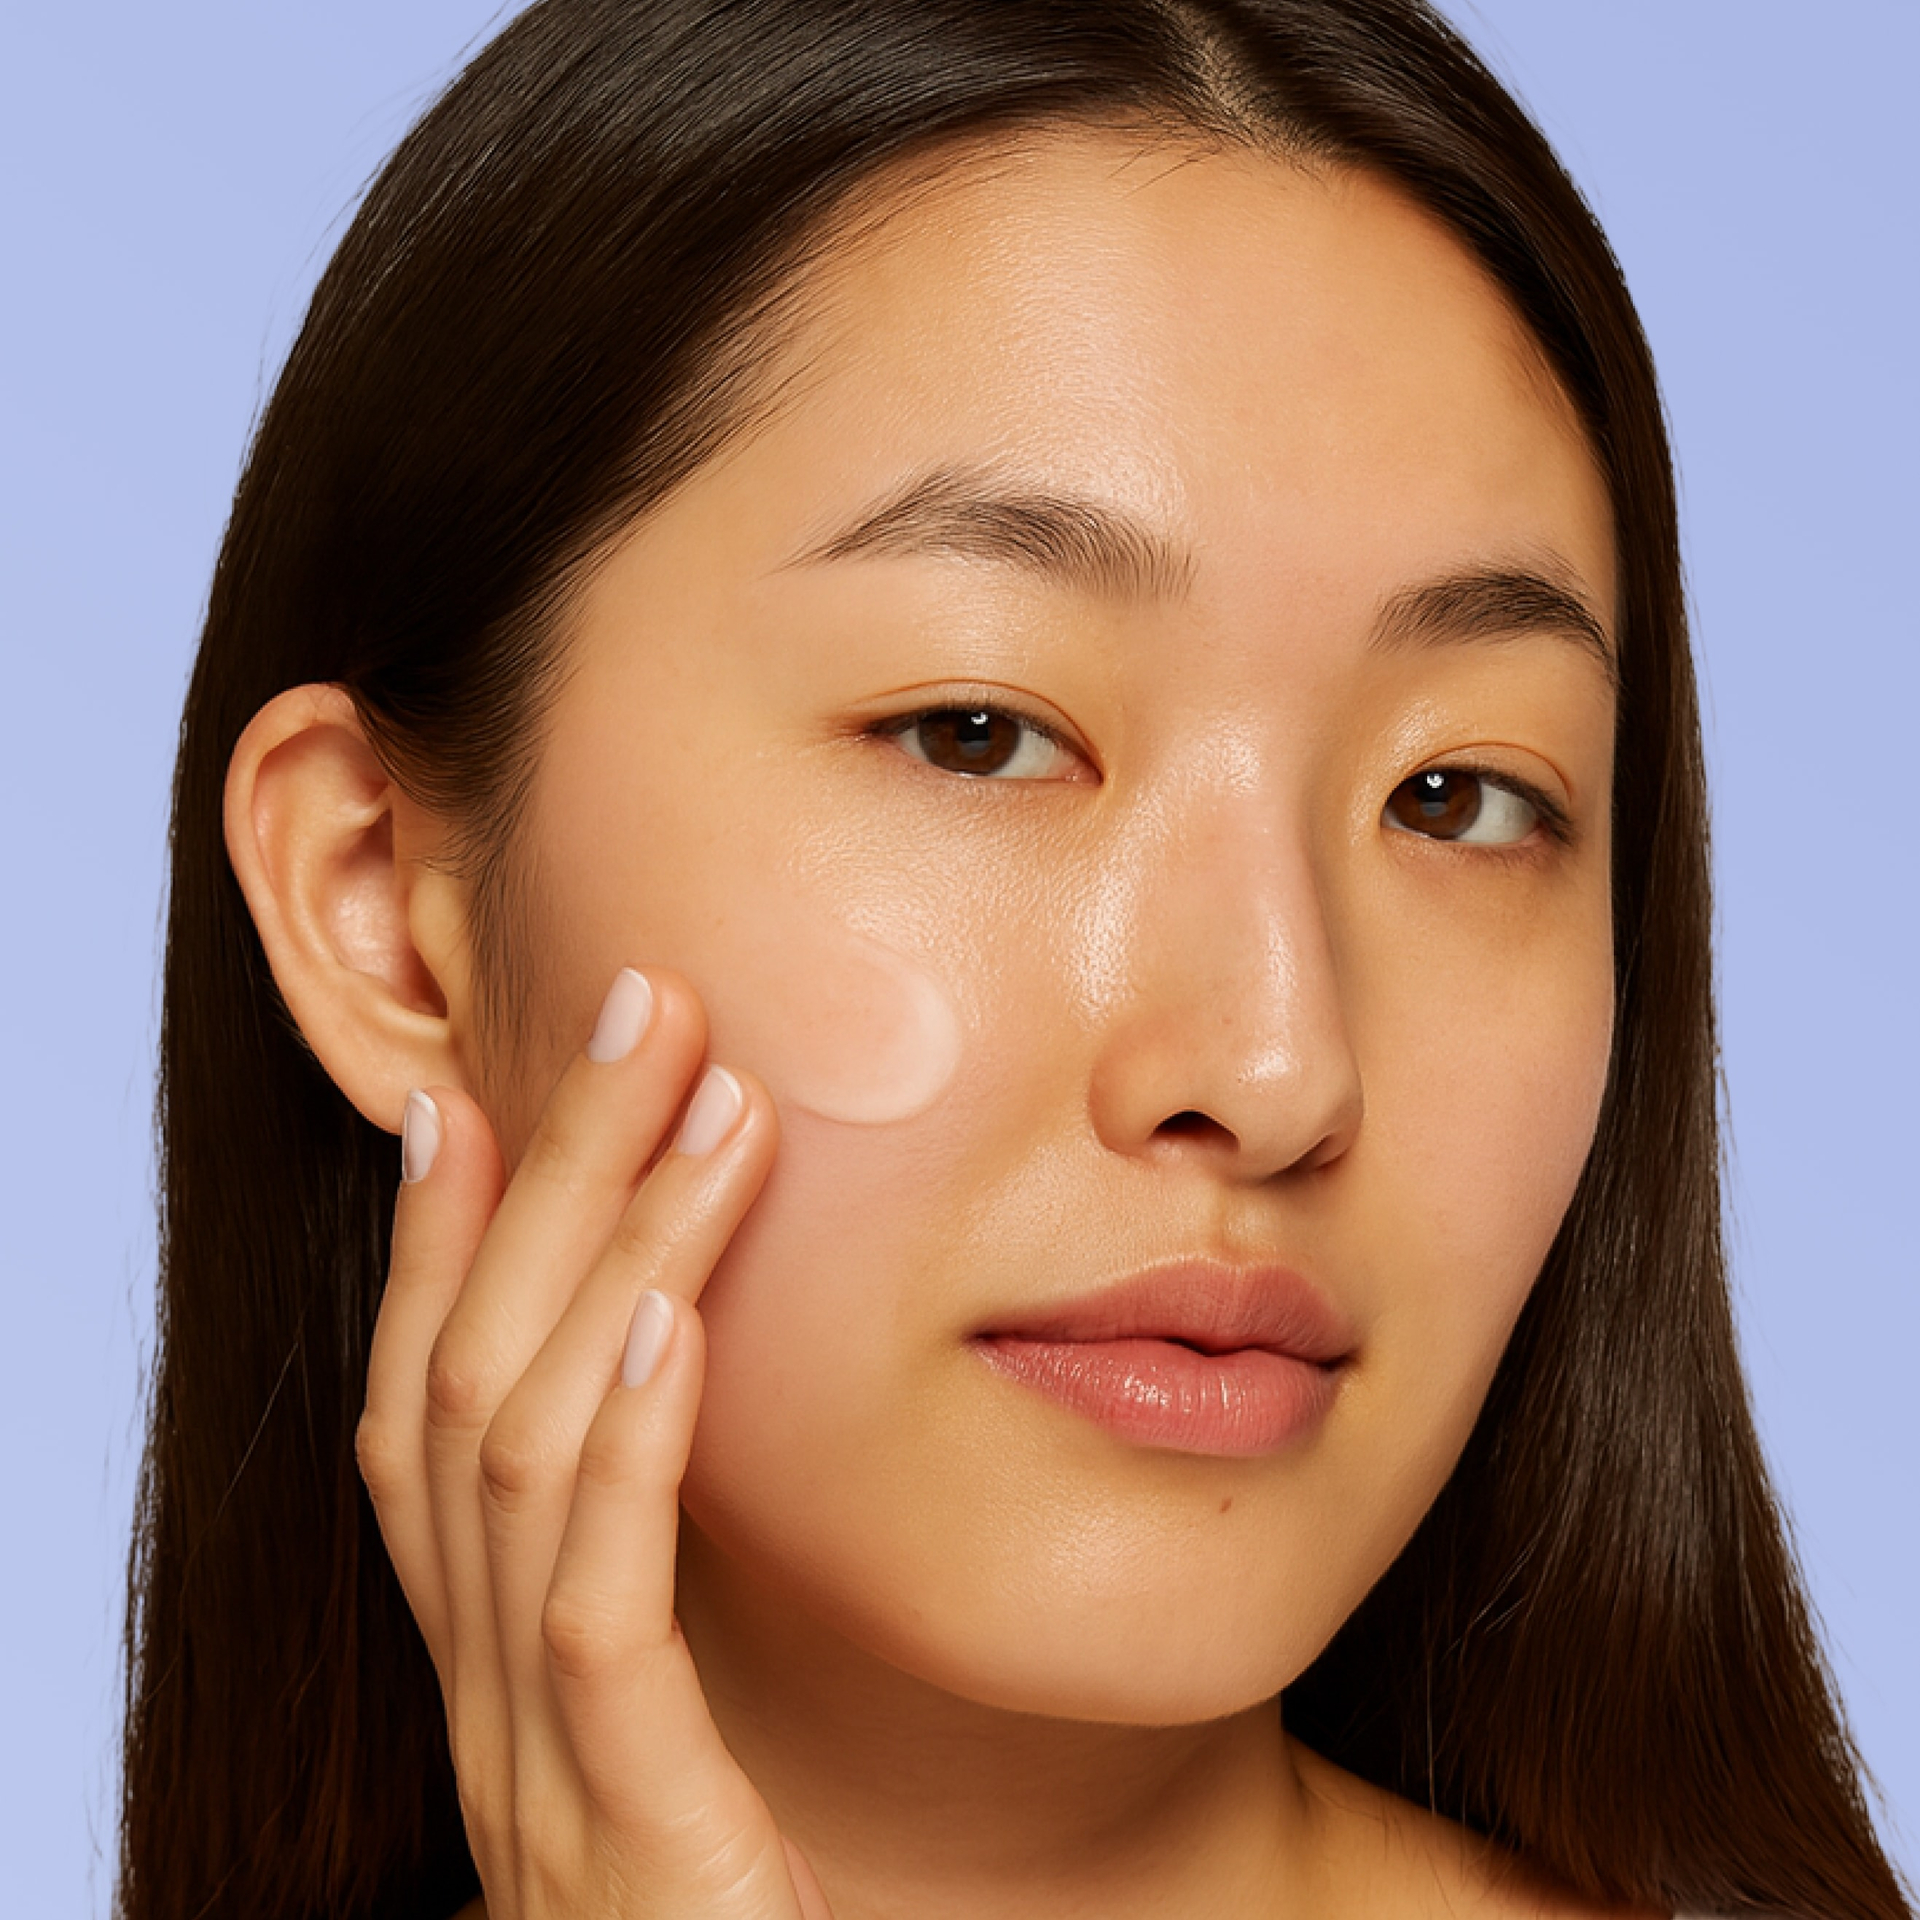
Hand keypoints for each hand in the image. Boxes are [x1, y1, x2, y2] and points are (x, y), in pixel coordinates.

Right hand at [356, 967, 832, 1918]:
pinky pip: (593, 1610)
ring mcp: (531, 1775)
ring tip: (702, 1102)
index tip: (468, 1098)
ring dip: (612, 1256)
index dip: (435, 1250)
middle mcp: (478, 1707)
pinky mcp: (623, 1841)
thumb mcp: (684, 1722)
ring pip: (519, 1459)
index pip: (421, 1422)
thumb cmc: (741, 1911)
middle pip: (464, 1388)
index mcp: (492, 1672)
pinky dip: (626, 1444)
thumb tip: (689, 1404)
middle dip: (544, 1182)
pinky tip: (676, 1316)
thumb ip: (659, 1587)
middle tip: (632, 1010)